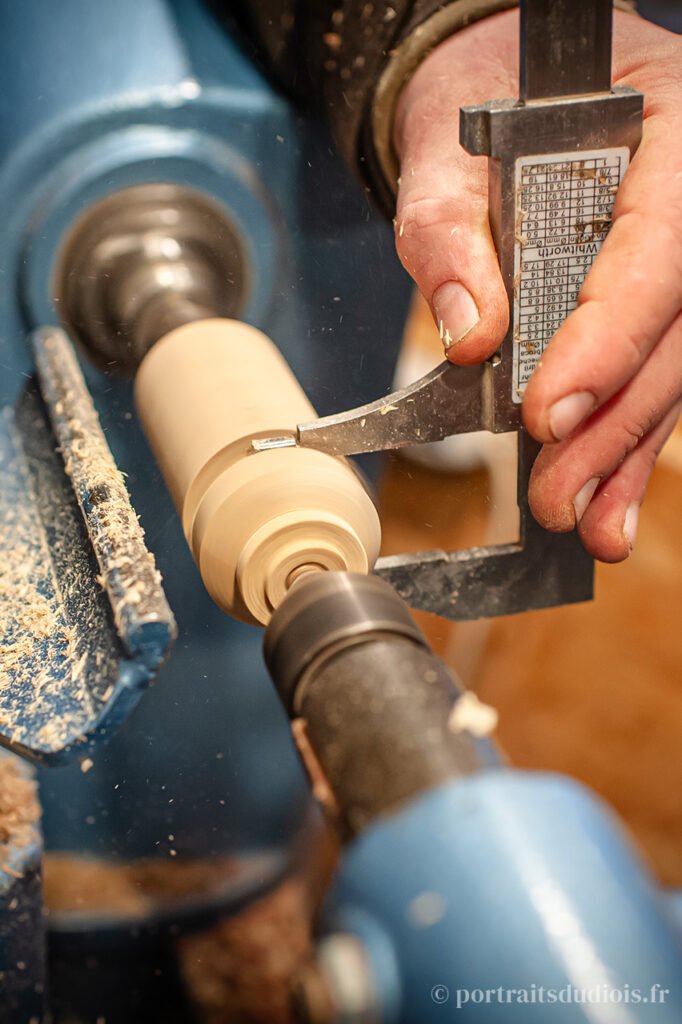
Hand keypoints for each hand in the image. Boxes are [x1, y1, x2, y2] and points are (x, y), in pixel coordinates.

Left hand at [393, 9, 681, 560]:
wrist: (502, 84)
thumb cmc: (484, 95)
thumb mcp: (447, 147)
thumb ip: (448, 231)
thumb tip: (470, 332)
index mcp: (669, 135)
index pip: (658, 250)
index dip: (608, 339)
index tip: (549, 413)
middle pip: (673, 329)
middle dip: (611, 424)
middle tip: (556, 495)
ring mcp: (681, 258)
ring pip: (673, 369)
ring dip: (625, 453)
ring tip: (583, 520)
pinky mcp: (657, 304)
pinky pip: (654, 377)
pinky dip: (625, 442)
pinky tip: (605, 499)